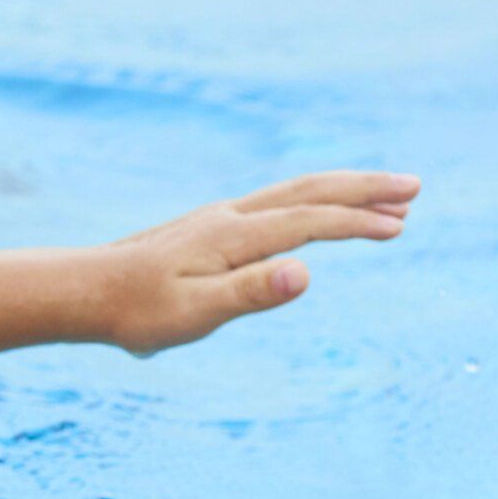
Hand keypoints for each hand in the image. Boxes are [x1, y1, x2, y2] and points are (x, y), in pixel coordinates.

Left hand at [101, 171, 418, 356]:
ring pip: (290, 193)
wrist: (83, 293)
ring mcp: (216, 219)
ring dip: (340, 192)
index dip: (356, 223)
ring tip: (384, 198)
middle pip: (306, 191)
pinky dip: (309, 200)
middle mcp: (226, 218)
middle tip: (414, 186)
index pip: (307, 221)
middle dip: (361, 188)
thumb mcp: (196, 312)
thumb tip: (304, 271)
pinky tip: (315, 213)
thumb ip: (251, 292)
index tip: (400, 225)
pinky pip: (273, 204)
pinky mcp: (206, 229)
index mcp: (230, 236)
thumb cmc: (137, 312)